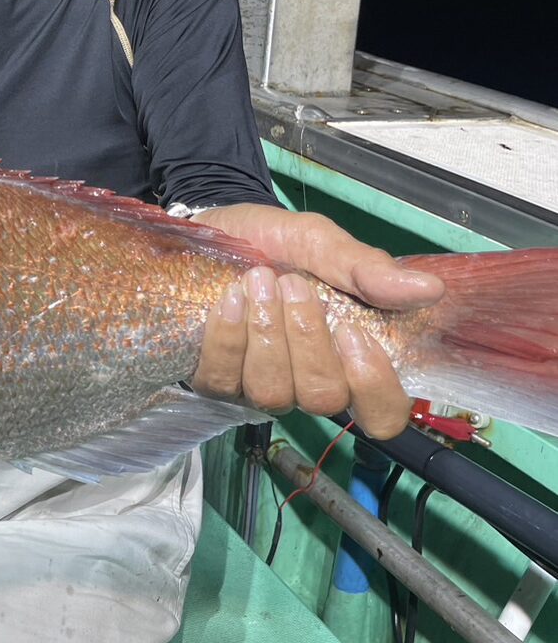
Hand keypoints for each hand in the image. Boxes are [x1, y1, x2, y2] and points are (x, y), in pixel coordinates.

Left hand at [190, 203, 445, 438]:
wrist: (213, 228)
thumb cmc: (271, 242)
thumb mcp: (319, 242)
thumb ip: (365, 269)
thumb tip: (430, 289)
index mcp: (347, 358)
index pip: (382, 414)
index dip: (373, 387)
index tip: (352, 330)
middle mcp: (305, 383)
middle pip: (323, 398)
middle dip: (307, 339)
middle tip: (293, 285)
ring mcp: (257, 386)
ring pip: (272, 393)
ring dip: (267, 334)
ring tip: (258, 281)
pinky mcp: (214, 379)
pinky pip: (222, 380)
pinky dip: (228, 337)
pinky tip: (230, 299)